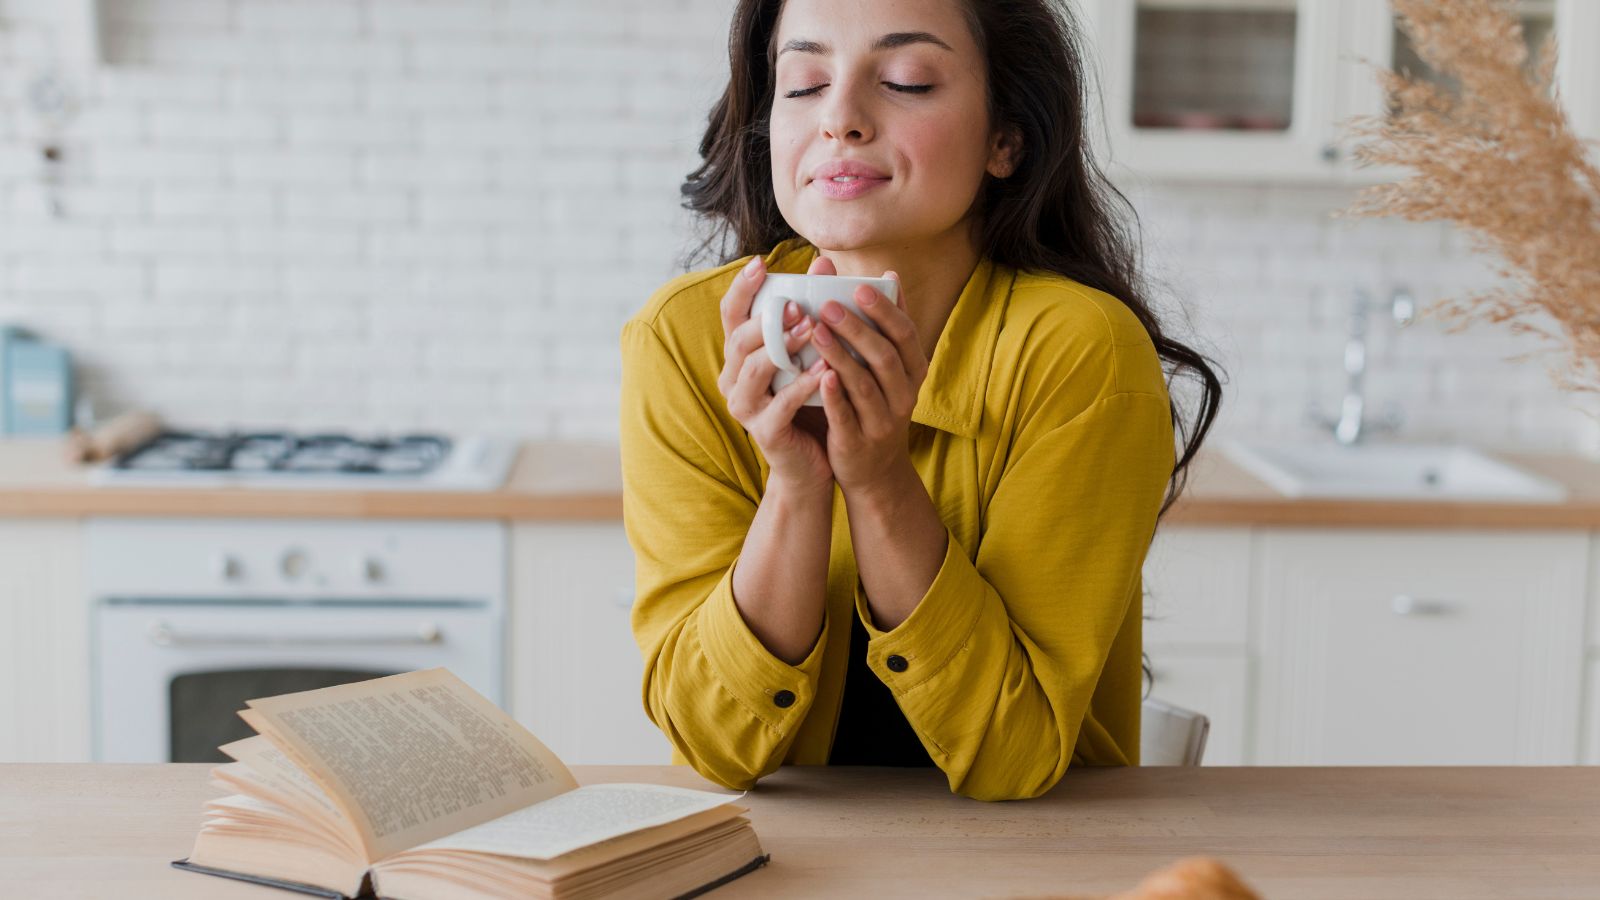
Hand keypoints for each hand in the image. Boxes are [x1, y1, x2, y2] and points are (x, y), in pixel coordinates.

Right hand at [716, 253, 838, 493]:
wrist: (814, 463)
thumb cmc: (812, 401)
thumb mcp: (810, 353)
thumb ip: (812, 311)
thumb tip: (824, 263)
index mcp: (740, 356)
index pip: (731, 315)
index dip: (741, 288)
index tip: (761, 263)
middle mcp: (733, 380)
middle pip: (738, 340)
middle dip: (767, 319)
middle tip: (797, 304)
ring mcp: (745, 408)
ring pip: (754, 370)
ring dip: (783, 347)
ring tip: (812, 329)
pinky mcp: (764, 432)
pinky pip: (780, 404)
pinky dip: (803, 386)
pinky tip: (826, 371)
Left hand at [808, 271, 927, 493]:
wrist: (874, 472)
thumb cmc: (874, 405)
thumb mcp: (888, 369)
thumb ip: (884, 326)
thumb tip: (886, 274)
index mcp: (913, 372)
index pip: (906, 335)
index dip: (885, 310)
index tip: (860, 285)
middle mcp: (904, 396)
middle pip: (885, 357)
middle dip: (857, 328)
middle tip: (829, 304)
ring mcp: (882, 422)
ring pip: (865, 385)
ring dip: (841, 356)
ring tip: (815, 330)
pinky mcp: (858, 443)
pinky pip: (847, 417)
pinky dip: (834, 396)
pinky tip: (819, 375)